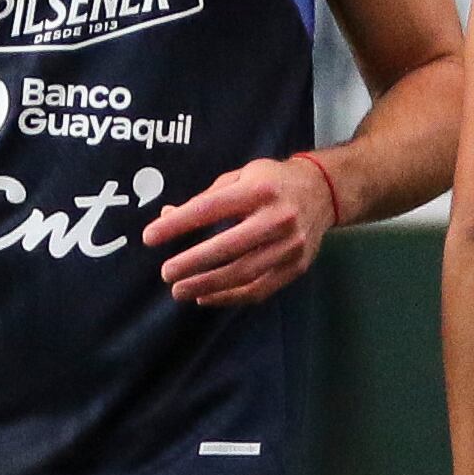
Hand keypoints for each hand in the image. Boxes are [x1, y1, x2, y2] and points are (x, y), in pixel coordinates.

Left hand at [142, 155, 336, 306]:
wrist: (323, 192)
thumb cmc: (272, 182)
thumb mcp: (240, 177)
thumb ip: (204, 198)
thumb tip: (167, 217)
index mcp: (258, 189)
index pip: (210, 208)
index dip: (178, 225)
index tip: (150, 237)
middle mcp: (277, 218)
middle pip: (228, 246)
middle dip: (193, 262)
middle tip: (166, 272)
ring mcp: (290, 245)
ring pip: (244, 273)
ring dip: (208, 285)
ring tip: (180, 290)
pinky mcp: (296, 266)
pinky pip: (259, 289)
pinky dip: (230, 297)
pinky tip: (206, 297)